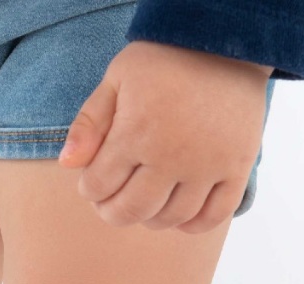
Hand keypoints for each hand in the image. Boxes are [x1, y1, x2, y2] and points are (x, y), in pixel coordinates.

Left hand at [59, 43, 271, 232]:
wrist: (225, 39)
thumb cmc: (164, 59)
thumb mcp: (116, 79)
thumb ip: (88, 123)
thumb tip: (67, 165)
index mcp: (135, 132)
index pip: (98, 187)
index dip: (90, 189)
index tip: (94, 182)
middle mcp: (171, 155)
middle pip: (131, 211)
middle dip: (113, 212)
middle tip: (112, 202)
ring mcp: (207, 164)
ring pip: (170, 218)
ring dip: (150, 219)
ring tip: (145, 203)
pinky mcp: (236, 167)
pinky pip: (214, 215)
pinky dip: (194, 225)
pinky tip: (180, 215)